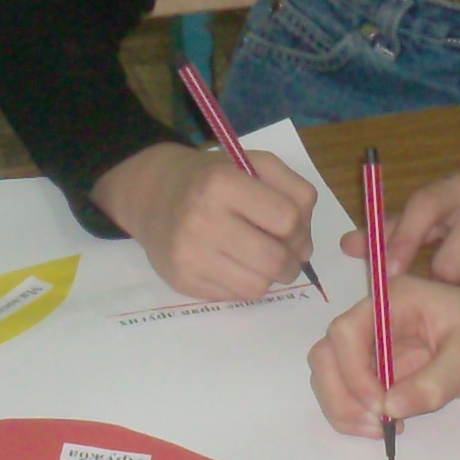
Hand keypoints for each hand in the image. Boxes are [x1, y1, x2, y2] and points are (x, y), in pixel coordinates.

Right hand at [90, 141, 315, 300]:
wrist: (154, 194)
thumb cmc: (214, 177)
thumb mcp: (255, 164)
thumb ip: (294, 191)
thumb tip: (304, 245)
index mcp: (222, 182)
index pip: (288, 220)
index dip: (302, 229)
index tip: (295, 230)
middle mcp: (202, 219)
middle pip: (275, 260)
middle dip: (291, 261)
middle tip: (286, 253)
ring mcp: (189, 254)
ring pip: (258, 286)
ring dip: (270, 276)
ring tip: (261, 258)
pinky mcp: (182, 281)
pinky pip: (234, 296)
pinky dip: (245, 284)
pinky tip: (235, 264)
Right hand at [306, 273, 459, 437]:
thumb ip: (431, 384)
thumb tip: (388, 410)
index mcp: (395, 301)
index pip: (345, 332)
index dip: (353, 372)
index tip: (380, 406)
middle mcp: (379, 320)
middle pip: (329, 354)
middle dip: (342, 393)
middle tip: (377, 425)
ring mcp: (381, 347)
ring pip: (334, 375)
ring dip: (345, 407)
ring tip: (382, 430)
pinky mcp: (388, 371)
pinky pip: (355, 392)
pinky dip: (359, 413)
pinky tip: (389, 426)